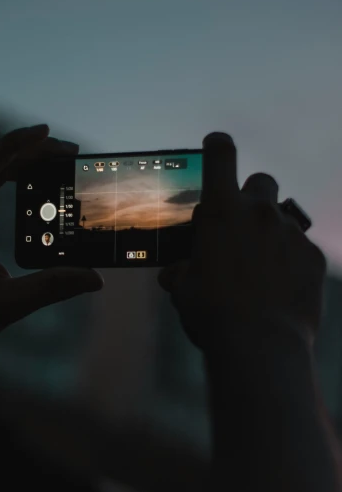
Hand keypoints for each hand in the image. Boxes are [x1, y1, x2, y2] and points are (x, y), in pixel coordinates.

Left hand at [0, 125, 102, 359]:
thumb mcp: (8, 305)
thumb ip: (51, 289)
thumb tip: (95, 278)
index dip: (15, 143)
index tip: (45, 132)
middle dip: (32, 150)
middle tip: (70, 152)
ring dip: (24, 163)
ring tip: (58, 165)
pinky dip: (16, 181)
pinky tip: (36, 193)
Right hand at [158, 132, 325, 351]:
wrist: (260, 346)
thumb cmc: (212, 313)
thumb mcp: (183, 289)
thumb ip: (182, 271)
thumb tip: (177, 274)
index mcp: (221, 211)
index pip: (221, 155)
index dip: (218, 145)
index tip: (216, 146)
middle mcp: (259, 213)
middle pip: (262, 180)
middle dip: (252, 196)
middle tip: (241, 226)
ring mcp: (291, 233)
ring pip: (284, 217)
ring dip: (271, 233)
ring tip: (261, 268)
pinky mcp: (314, 258)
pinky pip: (302, 248)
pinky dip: (291, 261)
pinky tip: (280, 288)